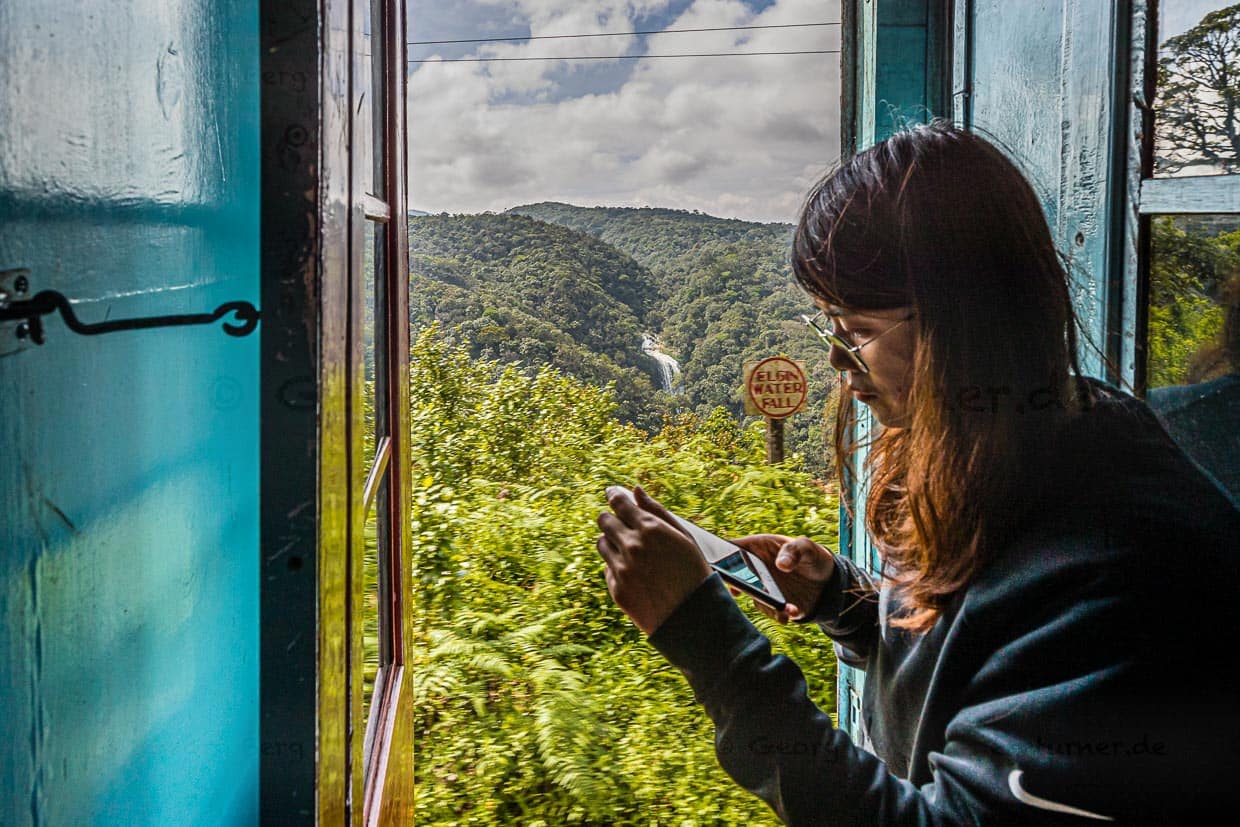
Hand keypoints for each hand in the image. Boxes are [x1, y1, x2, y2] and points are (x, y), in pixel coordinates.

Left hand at [597, 486, 711, 635]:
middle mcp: (632, 546)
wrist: (694, 620)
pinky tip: (637, 576)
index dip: (614, 495)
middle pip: (604, 521)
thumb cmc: (694, 573)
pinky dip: (617, 568)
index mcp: (650, 529)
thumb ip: (656, 511)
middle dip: (612, 519)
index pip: (619, 503)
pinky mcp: (616, 590)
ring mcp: (621, 569)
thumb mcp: (683, 538)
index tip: (612, 493)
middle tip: (621, 524)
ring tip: (631, 552)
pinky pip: (608, 569)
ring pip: (601, 544)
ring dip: (612, 543)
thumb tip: (635, 490)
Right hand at [729, 534, 835, 623]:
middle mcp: (753, 569)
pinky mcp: (770, 603)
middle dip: (736, 585)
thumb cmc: (812, 556)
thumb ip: (794, 551)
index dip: (719, 555)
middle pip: (734, 576)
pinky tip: (791, 612)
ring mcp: (760, 587)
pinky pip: (768, 610)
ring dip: (765, 603)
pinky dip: (777, 613)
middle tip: (739, 590)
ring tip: (783, 609)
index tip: (718, 564)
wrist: (827, 583)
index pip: (731, 548)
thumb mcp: (807, 547)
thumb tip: (780, 564)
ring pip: (751, 596)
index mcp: (757, 548)